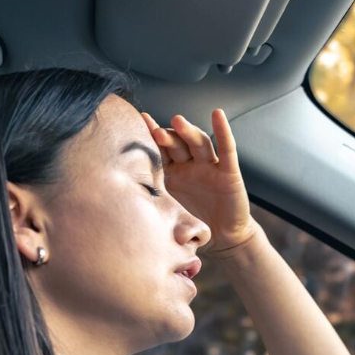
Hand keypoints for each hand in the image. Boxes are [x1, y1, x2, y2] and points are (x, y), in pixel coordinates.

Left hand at [141, 109, 258, 256]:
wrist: (223, 239)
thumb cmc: (195, 224)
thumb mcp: (170, 212)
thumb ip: (154, 205)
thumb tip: (125, 203)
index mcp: (173, 173)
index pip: (161, 150)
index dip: (150, 137)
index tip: (138, 123)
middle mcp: (190, 166)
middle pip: (178, 144)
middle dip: (166, 136)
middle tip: (154, 131)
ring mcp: (209, 167)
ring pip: (198, 144)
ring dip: (188, 132)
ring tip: (177, 122)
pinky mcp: (229, 172)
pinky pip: (226, 149)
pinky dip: (223, 132)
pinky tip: (217, 115)